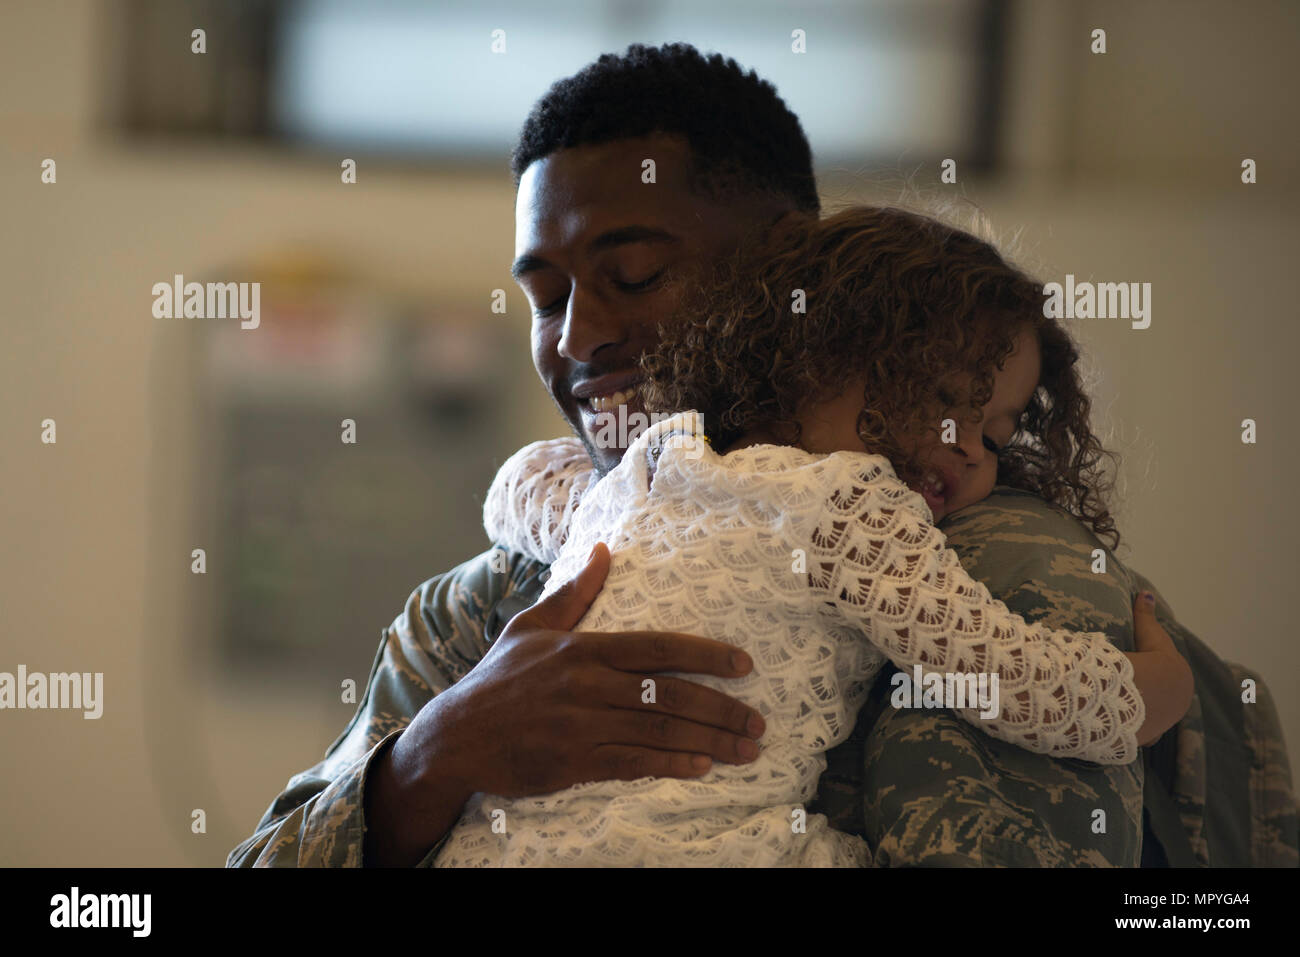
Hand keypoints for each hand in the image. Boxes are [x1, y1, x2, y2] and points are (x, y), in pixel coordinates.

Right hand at [418, 542, 766, 798]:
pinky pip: (633, 764)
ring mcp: (582, 726)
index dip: (705, 655)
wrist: (456, 736)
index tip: (743, 665)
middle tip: (758, 721)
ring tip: (747, 749)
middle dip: (722, 708)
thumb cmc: (497, 679)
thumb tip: (605, 550)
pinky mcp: (574, 763)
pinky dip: (671, 765)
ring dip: (710, 741)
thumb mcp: (531, 626)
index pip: (658, 648)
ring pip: (658, 732)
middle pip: (669, 694)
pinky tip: (702, 767)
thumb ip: (575, 594)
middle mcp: (588, 685)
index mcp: (583, 649)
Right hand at [1125, 591, 1194, 745]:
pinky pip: (1137, 730)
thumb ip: (1146, 616)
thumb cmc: (1145, 663)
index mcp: (1181, 678)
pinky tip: (1118, 721)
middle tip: (1127, 679)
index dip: (1150, 661)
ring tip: (1118, 698)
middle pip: (1160, 691)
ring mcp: (1163, 722)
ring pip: (1151, 712)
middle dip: (1149, 687)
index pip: (1166, 666)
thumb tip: (1145, 593)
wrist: (1139, 697)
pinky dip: (1130, 725)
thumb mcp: (1147, 635)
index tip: (1137, 662)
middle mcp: (1178, 703)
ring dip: (1139, 707)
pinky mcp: (1145, 738)